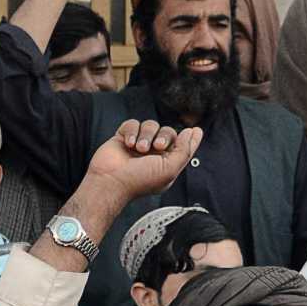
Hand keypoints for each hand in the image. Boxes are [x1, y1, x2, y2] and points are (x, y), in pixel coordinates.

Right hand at [84, 119, 203, 201]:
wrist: (110, 181)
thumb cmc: (139, 180)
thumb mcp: (169, 169)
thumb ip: (184, 150)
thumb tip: (192, 132)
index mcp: (166, 164)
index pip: (182, 147)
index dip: (190, 139)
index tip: (196, 130)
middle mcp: (153, 155)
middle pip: (167, 132)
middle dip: (164, 136)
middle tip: (157, 146)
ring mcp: (137, 146)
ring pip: (150, 125)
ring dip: (146, 135)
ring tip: (139, 148)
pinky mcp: (122, 138)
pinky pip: (132, 124)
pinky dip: (131, 131)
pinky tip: (128, 143)